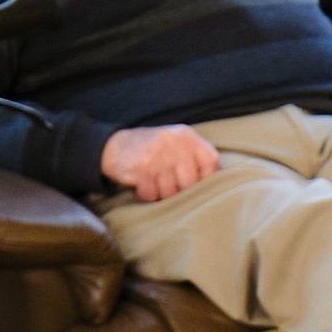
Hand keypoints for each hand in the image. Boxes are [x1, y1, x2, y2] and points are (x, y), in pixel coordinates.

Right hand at [99, 123, 221, 200]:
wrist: (113, 146)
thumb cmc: (151, 150)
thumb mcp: (175, 143)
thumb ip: (195, 157)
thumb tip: (217, 184)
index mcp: (186, 136)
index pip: (211, 163)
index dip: (206, 179)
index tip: (195, 183)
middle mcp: (173, 143)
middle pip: (190, 183)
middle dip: (179, 190)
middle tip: (166, 183)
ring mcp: (157, 156)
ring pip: (171, 192)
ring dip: (161, 193)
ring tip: (153, 181)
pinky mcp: (141, 169)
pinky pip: (152, 195)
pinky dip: (146, 195)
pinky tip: (141, 184)